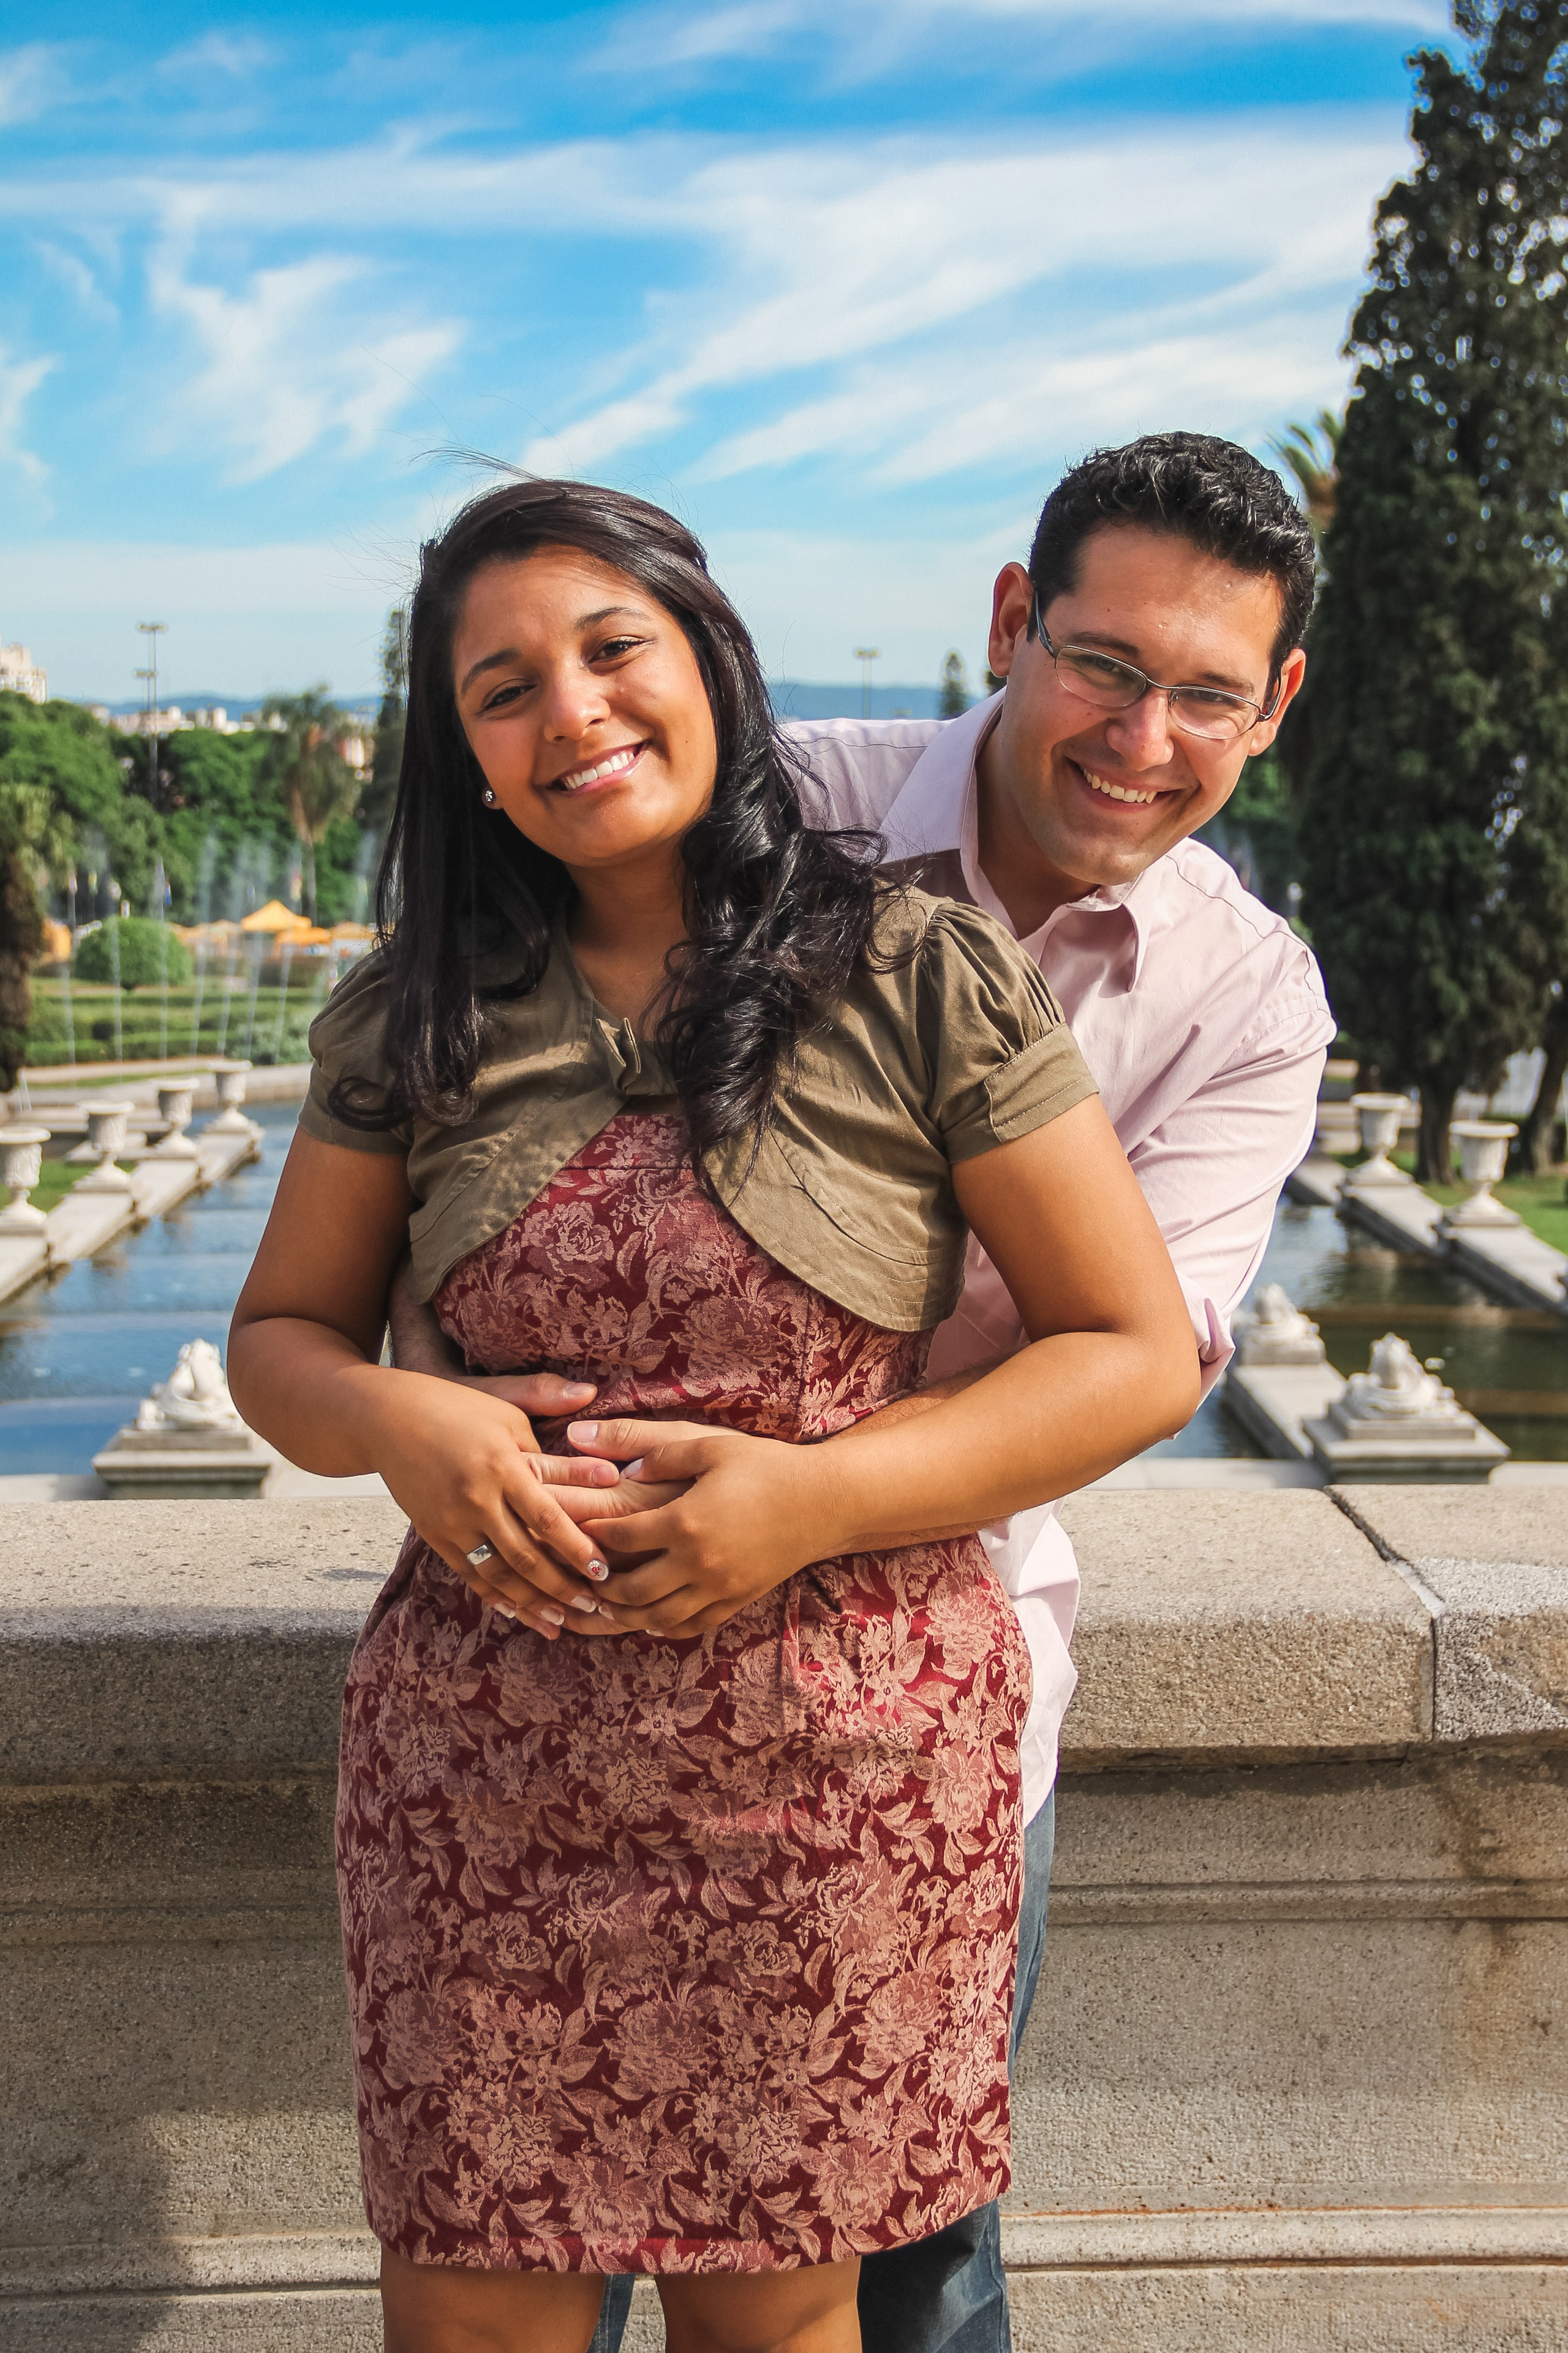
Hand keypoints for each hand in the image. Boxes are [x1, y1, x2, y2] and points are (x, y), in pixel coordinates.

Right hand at [366, 1374, 621, 1639]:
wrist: (386, 1418)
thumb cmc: (457, 1408)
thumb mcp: (508, 1413)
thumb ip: (556, 1449)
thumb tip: (608, 1468)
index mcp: (502, 1465)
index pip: (547, 1519)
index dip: (577, 1549)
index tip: (603, 1570)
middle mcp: (477, 1498)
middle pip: (525, 1556)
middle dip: (561, 1587)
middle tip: (592, 1608)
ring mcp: (452, 1521)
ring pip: (497, 1574)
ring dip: (530, 1603)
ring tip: (559, 1622)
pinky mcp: (433, 1534)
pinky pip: (468, 1573)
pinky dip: (494, 1596)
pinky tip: (516, 1611)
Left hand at [564, 1416, 842, 1635]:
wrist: (825, 1501)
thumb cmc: (766, 1465)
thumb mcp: (709, 1445)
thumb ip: (654, 1449)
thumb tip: (603, 1452)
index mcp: (685, 1521)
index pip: (619, 1537)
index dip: (590, 1533)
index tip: (572, 1527)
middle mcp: (698, 1563)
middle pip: (629, 1590)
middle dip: (597, 1586)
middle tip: (578, 1576)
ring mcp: (719, 1588)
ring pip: (656, 1618)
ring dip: (623, 1616)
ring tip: (601, 1606)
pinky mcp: (737, 1601)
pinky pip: (690, 1626)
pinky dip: (663, 1626)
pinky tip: (648, 1618)